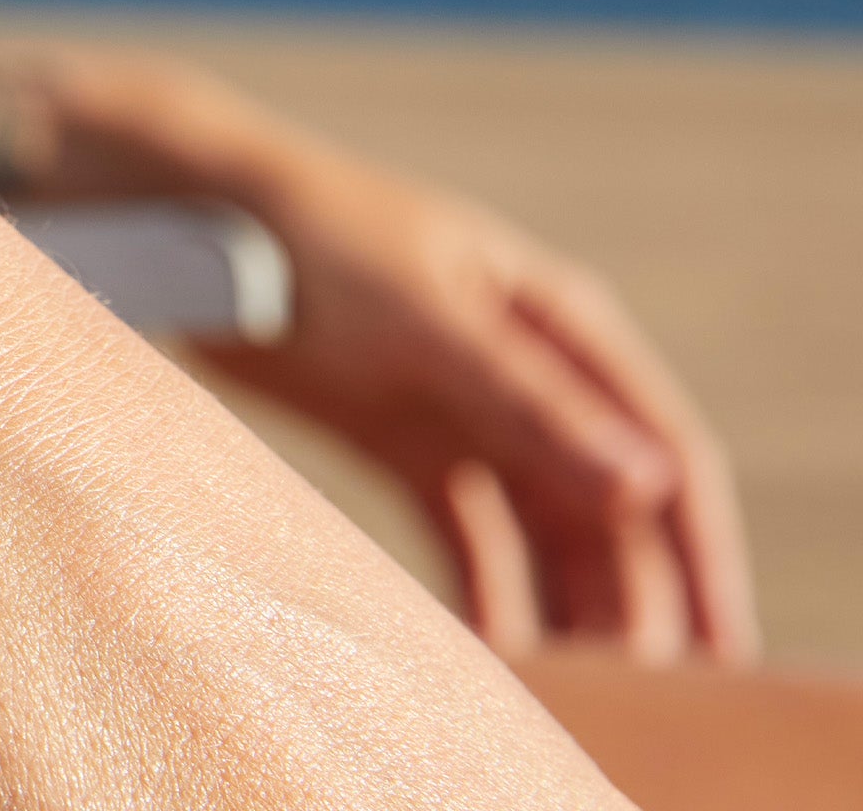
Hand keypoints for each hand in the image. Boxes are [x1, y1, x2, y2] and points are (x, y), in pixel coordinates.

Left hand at [199, 147, 756, 663]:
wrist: (194, 222)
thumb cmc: (319, 241)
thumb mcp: (427, 319)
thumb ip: (527, 401)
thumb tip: (644, 486)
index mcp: (562, 326)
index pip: (665, 448)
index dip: (700, 552)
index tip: (718, 642)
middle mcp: (532, 374)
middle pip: (608, 503)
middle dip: (632, 596)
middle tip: (639, 690)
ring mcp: (469, 410)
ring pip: (542, 528)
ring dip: (564, 605)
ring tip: (576, 689)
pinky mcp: (404, 440)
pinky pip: (465, 534)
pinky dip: (480, 593)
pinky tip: (486, 658)